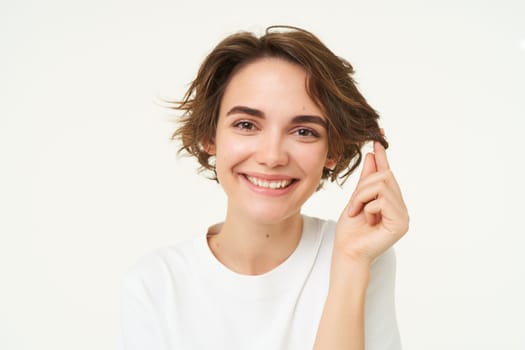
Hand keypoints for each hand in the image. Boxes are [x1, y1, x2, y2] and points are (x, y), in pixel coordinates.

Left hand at [334, 141, 408, 267]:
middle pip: (384, 176)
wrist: (347, 252)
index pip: (387, 174)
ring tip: (358, 213)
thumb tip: (373, 155)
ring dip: (362, 197)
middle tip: (354, 206)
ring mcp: (403, 216)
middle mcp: (401, 207)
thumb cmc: (350, 231)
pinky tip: (367, 221)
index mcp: (391, 202)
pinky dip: (367, 207)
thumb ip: (366, 180)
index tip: (377, 138)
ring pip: (381, 185)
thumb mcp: (356, 199)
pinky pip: (381, 199)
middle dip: (363, 187)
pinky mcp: (401, 223)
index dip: (382, 156)